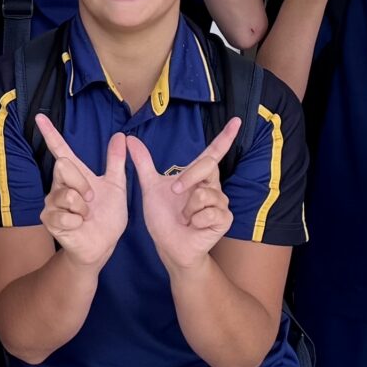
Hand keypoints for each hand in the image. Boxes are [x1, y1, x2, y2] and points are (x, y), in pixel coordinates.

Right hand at [31, 116, 129, 271]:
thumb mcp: (117, 187)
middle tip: (91, 200)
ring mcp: (53, 203)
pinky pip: (66, 215)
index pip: (60, 150)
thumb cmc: (108, 216)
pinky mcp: (50, 221)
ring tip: (85, 217)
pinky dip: (78, 222)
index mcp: (74, 175)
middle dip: (82, 184)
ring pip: (67, 194)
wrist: (103, 245)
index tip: (40, 117)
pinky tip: (79, 226)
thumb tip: (121, 136)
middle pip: (63, 166)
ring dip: (83, 208)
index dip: (50, 133)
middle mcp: (59, 186)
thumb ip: (116, 162)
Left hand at [125, 123, 239, 272]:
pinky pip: (209, 211)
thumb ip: (143, 163)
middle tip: (174, 192)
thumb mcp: (150, 187)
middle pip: (207, 166)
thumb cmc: (163, 218)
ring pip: (203, 193)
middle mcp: (212, 186)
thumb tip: (129, 139)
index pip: (213, 153)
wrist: (168, 246)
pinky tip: (194, 226)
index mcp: (198, 176)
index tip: (237, 120)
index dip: (225, 136)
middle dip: (186, 179)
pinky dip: (195, 220)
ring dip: (187, 208)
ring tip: (185, 218)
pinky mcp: (224, 219)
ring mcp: (220, 203)